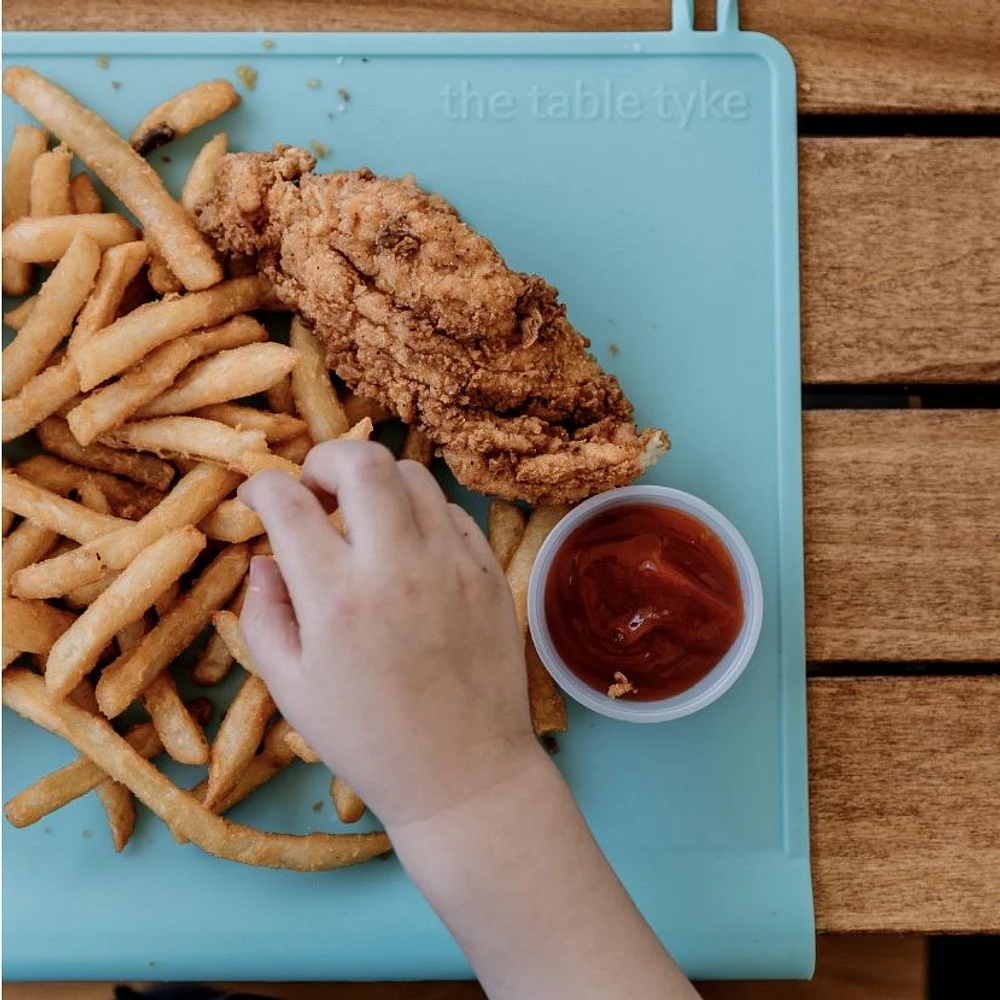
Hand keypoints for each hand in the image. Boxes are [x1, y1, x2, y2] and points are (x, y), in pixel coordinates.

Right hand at [237, 440, 542, 830]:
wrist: (463, 773)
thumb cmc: (368, 739)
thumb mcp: (291, 688)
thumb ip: (263, 615)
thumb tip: (264, 558)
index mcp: (336, 598)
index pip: (288, 502)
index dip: (261, 485)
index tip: (257, 494)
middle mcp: (397, 567)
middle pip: (362, 461)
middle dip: (325, 459)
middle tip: (314, 491)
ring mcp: (452, 565)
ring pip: (414, 475)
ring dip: (376, 482)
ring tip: (362, 519)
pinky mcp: (489, 573)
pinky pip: (452, 513)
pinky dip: (420, 514)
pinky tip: (407, 547)